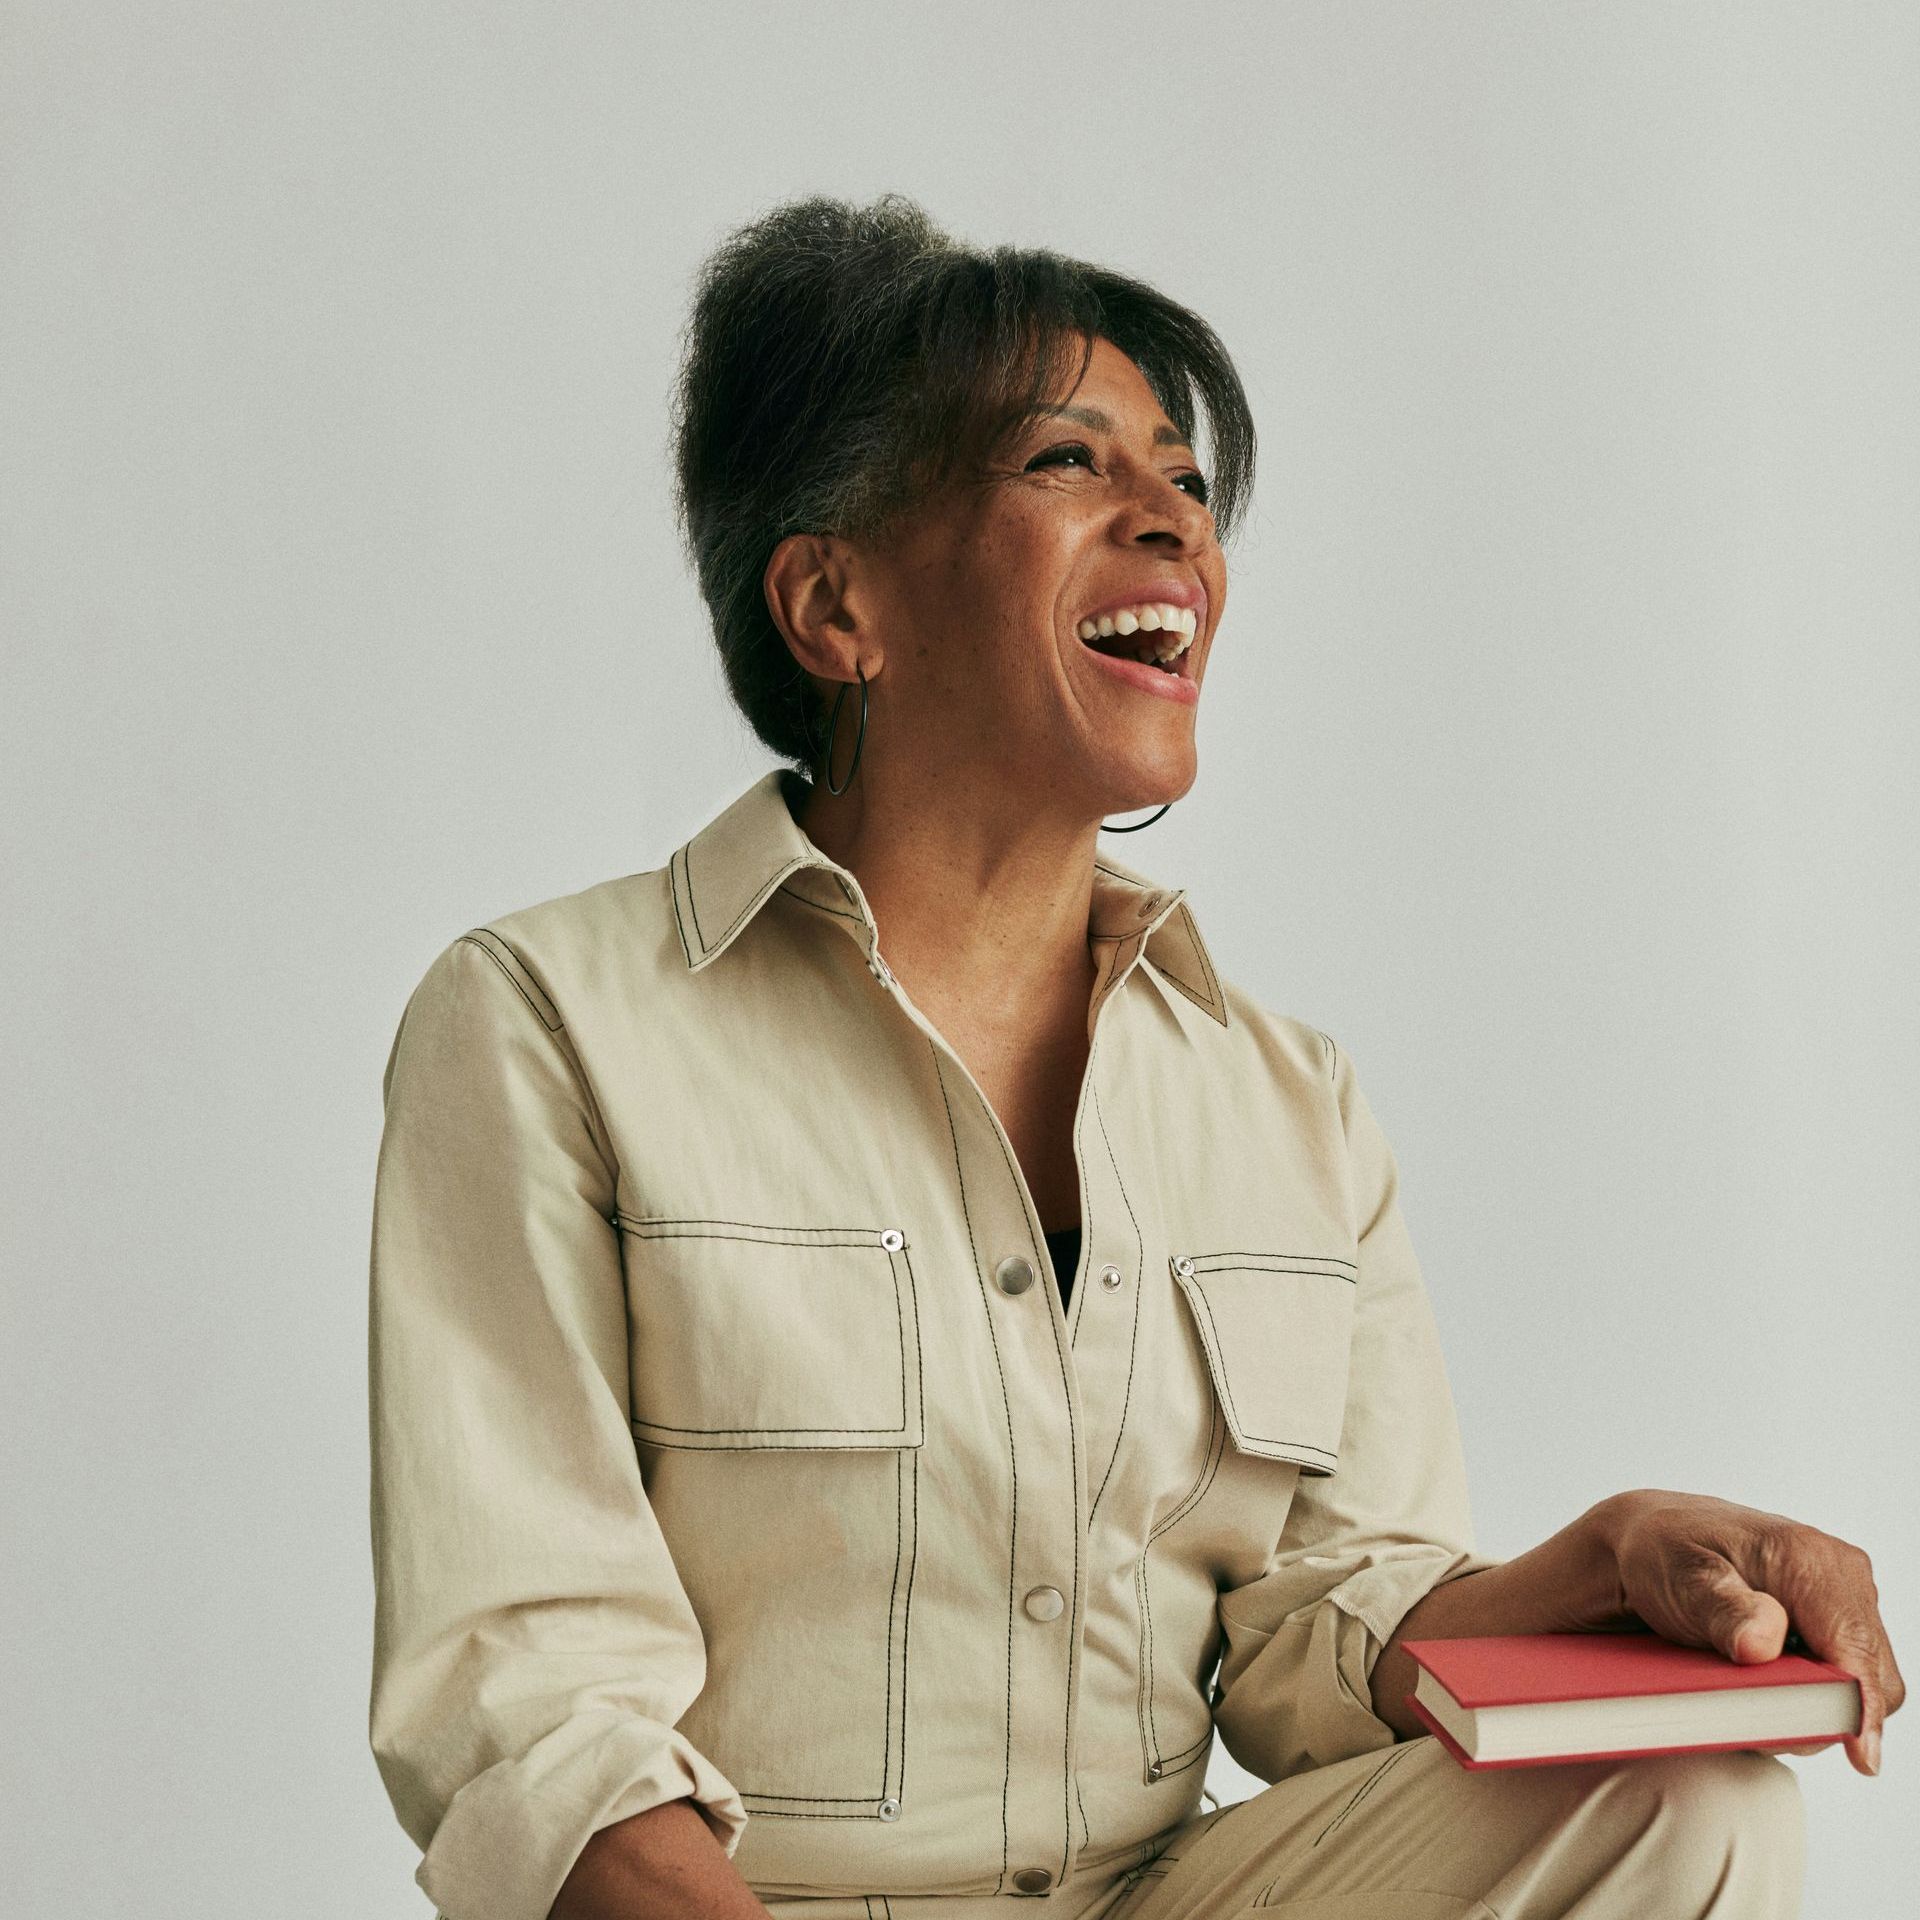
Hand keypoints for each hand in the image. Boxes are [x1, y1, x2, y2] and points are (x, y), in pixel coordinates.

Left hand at [1589, 1489, 1902, 1775]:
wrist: (1649, 1539)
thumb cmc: (1662, 1552)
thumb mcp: (1679, 1577)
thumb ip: (1722, 1611)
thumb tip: (1762, 1644)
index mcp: (1808, 1558)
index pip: (1856, 1646)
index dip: (1859, 1703)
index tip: (1858, 1753)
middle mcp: (1838, 1574)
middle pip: (1869, 1676)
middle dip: (1825, 1711)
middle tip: (1755, 1717)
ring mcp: (1840, 1599)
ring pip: (1858, 1685)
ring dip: (1812, 1707)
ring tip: (1747, 1695)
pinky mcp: (1833, 1622)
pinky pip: (1842, 1680)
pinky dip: (1808, 1696)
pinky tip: (1761, 1687)